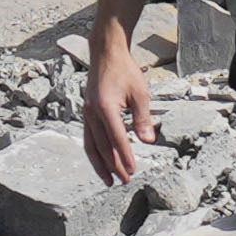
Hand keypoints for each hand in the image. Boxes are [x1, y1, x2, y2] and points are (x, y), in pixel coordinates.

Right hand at [84, 23, 154, 184]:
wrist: (105, 54)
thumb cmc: (125, 71)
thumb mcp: (140, 93)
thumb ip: (143, 118)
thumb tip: (149, 141)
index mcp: (106, 107)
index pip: (117, 138)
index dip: (125, 156)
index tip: (133, 171)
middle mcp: (92, 113)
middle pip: (102, 146)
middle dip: (114, 166)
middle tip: (125, 181)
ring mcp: (86, 114)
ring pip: (91, 146)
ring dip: (100, 165)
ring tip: (109, 180)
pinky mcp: (86, 113)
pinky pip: (88, 138)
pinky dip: (94, 153)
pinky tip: (102, 162)